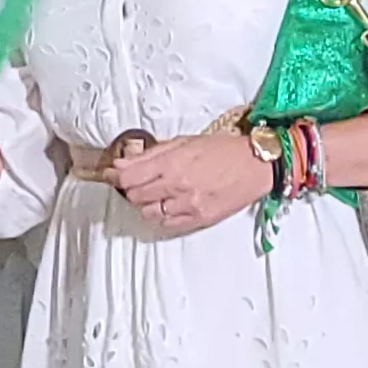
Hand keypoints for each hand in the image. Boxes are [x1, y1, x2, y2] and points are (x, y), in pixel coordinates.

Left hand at [109, 128, 266, 237]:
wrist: (255, 165)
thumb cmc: (223, 150)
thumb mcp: (184, 142)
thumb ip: (151, 154)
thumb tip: (123, 162)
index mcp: (171, 164)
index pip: (128, 177)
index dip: (115, 177)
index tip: (111, 175)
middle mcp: (177, 186)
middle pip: (134, 197)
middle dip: (132, 189)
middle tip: (139, 182)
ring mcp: (187, 206)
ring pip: (148, 213)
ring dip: (147, 204)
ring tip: (158, 193)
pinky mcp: (198, 219)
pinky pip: (167, 224)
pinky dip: (162, 215)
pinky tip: (170, 205)